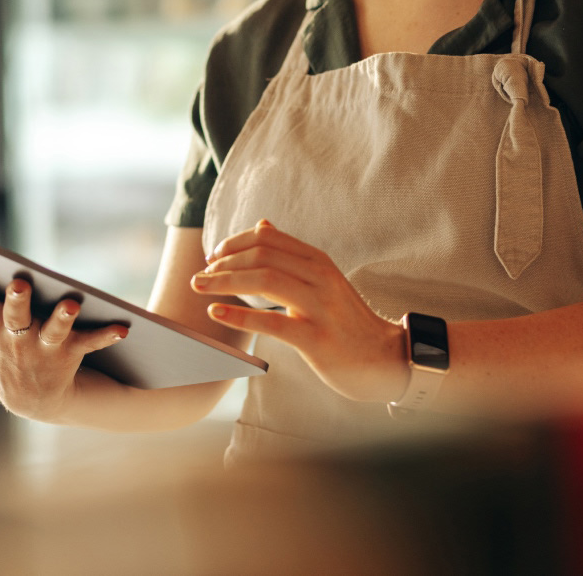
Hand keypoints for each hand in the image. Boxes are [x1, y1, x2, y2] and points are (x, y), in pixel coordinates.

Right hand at [0, 263, 127, 421]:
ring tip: (70, 303)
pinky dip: (106, 335)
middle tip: (19, 283)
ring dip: (61, 318)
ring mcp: (43, 349)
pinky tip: (123, 327)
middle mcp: (14, 338)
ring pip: (53, 331)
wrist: (34, 400)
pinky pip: (90, 343)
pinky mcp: (71, 355)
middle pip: (13, 316)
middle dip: (15, 301)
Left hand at [193, 220, 408, 403]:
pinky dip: (239, 316)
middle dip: (223, 262)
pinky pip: (272, 323)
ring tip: (200, 287)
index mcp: (319, 261)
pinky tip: (215, 314)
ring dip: (225, 281)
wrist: (383, 357)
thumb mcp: (323, 280)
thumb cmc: (345, 320)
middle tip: (199, 275)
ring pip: (265, 281)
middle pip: (262, 256)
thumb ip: (292, 255)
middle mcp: (320, 277)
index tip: (213, 256)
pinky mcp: (316, 338)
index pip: (269, 238)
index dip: (235, 243)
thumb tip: (262, 225)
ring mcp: (320, 307)